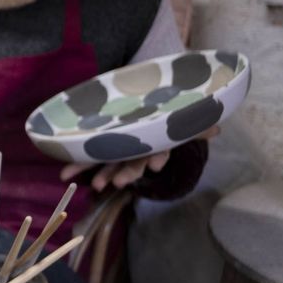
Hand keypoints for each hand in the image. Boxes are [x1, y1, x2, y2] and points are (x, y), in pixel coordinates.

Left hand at [59, 125, 219, 191]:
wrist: (144, 99)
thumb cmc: (162, 109)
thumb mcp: (179, 113)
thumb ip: (194, 123)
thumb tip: (217, 128)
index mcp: (155, 142)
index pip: (158, 152)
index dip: (156, 158)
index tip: (155, 166)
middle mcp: (137, 149)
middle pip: (132, 163)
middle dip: (124, 173)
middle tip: (114, 184)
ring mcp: (119, 149)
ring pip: (109, 163)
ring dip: (100, 174)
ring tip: (92, 184)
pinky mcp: (102, 144)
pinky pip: (88, 155)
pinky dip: (77, 163)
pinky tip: (65, 173)